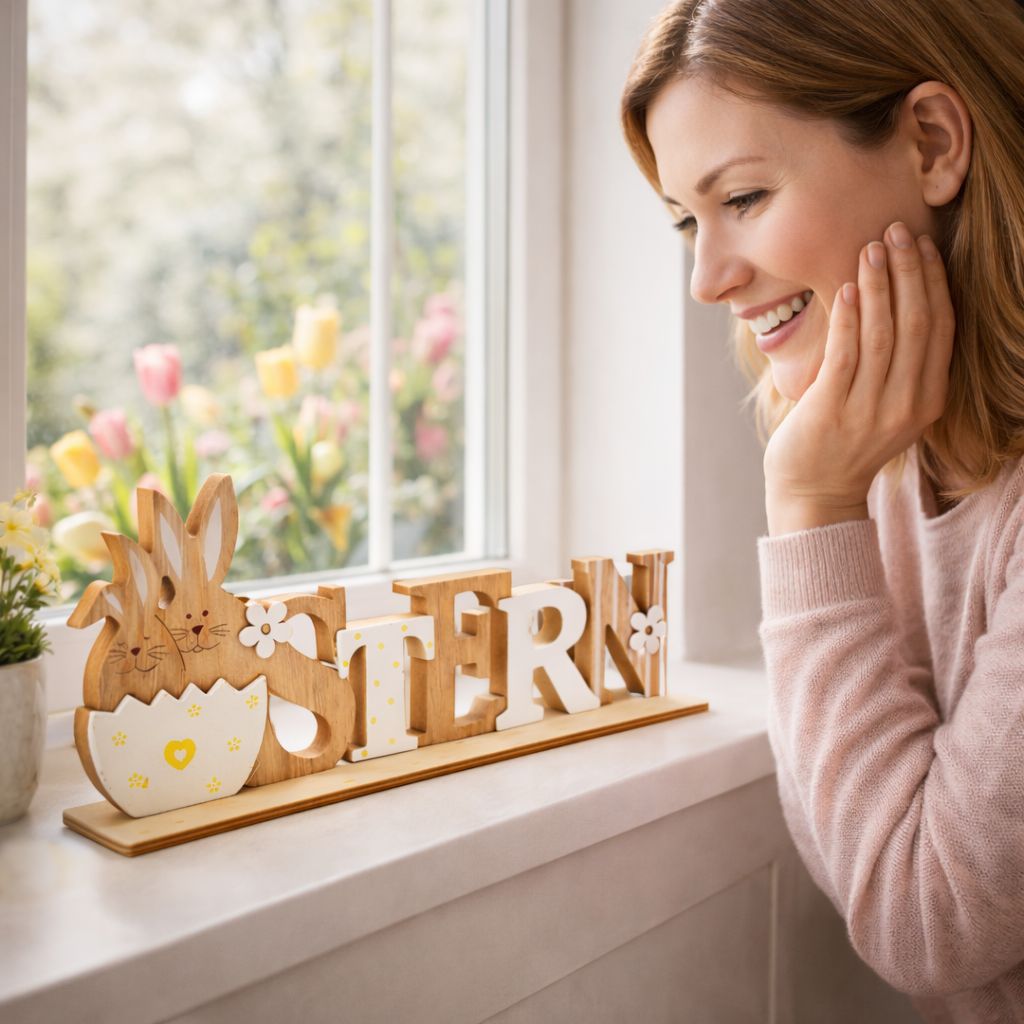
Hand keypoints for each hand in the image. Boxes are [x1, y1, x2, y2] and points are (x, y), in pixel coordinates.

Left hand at [764, 222, 954, 535]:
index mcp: (928, 399)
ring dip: (878, 285)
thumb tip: (897, 296)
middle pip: (918, 323)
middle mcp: (906, 405)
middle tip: (896, 231)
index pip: (941, 327)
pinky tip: (844, 290)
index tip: (923, 244)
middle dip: (909, 271)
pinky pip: (845, 355)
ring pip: (883, 334)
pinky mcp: (831, 411)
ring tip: (870, 249)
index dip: (935, 282)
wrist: (813, 490)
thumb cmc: (846, 439)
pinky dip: (847, 319)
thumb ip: (901, 363)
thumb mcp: (888, 404)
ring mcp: (870, 410)